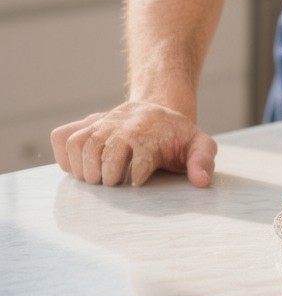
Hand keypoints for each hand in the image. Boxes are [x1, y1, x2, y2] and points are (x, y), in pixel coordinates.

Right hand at [51, 100, 216, 187]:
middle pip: (107, 154)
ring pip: (82, 146)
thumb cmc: (175, 137)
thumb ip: (203, 160)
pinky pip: (64, 138)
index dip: (138, 175)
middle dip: (110, 175)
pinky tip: (81, 167)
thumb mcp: (198, 145)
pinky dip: (67, 157)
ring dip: (87, 170)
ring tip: (99, 178)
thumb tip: (201, 181)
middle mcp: (124, 125)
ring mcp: (101, 124)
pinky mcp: (85, 124)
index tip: (139, 181)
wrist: (156, 113)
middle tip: (116, 182)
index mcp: (152, 133)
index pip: (141, 159)